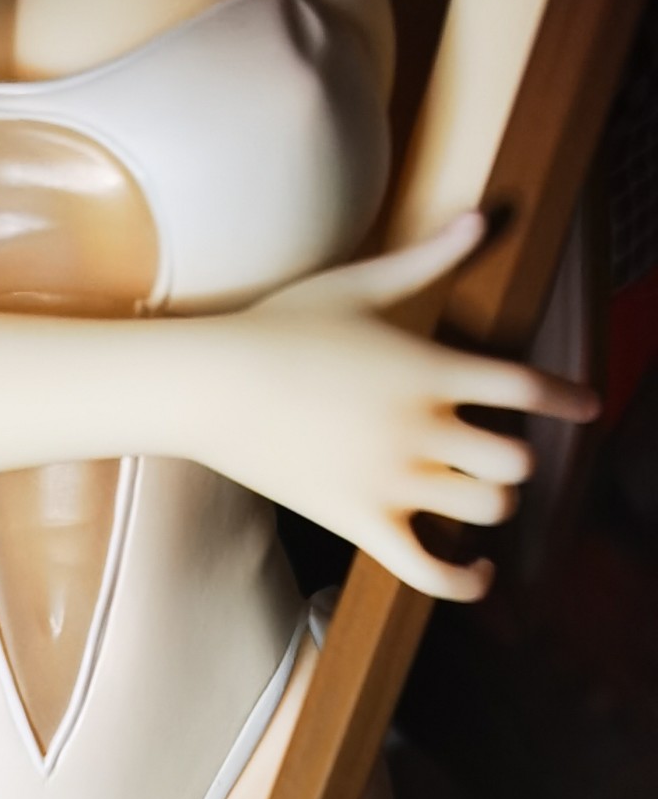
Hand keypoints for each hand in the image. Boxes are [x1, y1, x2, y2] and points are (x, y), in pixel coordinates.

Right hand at [196, 214, 599, 600]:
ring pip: (487, 510)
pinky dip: (466, 582)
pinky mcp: (360, 524)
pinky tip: (480, 571)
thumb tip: (484, 216)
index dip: (568, 398)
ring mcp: (392, 482)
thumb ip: (430, 259)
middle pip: (517, 461)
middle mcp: (421, 429)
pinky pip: (431, 571)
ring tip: (477, 496)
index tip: (589, 406)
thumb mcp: (360, 283)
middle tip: (496, 453)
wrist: (210, 385)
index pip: (527, 387)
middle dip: (519, 460)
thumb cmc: (279, 326)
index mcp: (430, 369)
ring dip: (493, 505)